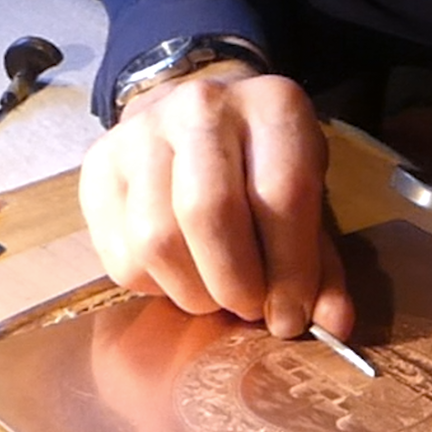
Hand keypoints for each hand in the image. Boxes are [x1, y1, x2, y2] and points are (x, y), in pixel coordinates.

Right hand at [79, 62, 350, 337]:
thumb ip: (321, 262)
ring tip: (216, 295)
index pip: (282, 196)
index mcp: (272, 106)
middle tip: (251, 308)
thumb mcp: (306, 199)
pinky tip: (180, 275)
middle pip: (209, 214)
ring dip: (194, 292)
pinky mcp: (98, 166)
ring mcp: (140, 132)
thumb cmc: (262, 167)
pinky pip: (121, 255)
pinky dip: (155, 287)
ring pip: (158, 240)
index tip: (291, 315)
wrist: (195, 116)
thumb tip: (333, 325)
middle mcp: (201, 107)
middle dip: (236, 284)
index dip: (291, 269)